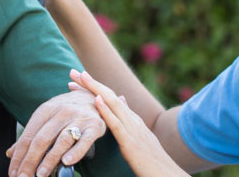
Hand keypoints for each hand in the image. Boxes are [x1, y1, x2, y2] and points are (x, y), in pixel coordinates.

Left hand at [6, 87, 105, 176]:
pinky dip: (75, 152)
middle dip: (30, 161)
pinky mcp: (94, 126)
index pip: (28, 136)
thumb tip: (11, 153)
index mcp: (46, 110)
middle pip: (42, 140)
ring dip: (49, 160)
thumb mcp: (46, 117)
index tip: (13, 172)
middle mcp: (61, 112)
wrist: (93, 95)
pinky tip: (66, 162)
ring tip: (40, 174)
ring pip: (61, 141)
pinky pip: (84, 141)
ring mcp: (78, 119)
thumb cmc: (66, 110)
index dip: (19, 156)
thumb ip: (31, 135)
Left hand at [72, 70, 189, 176]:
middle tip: (73, 71)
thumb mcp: (138, 134)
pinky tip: (96, 100)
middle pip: (109, 95)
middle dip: (90, 82)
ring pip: (112, 104)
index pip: (110, 97)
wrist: (165, 173)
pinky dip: (105, 110)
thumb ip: (128, 118)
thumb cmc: (150, 159)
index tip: (78, 79)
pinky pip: (116, 124)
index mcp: (131, 118)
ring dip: (95, 89)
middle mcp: (132, 119)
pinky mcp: (130, 142)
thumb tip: (122, 99)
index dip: (93, 87)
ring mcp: (132, 129)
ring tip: (82, 78)